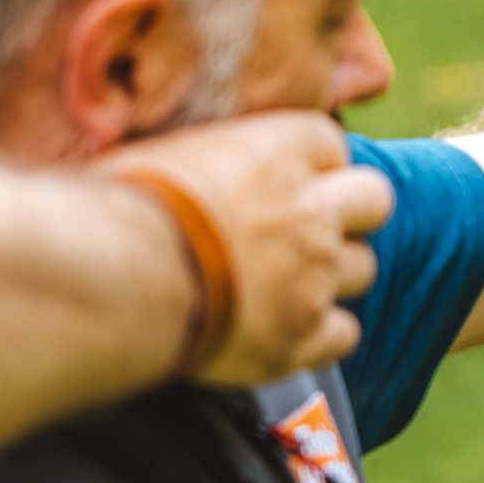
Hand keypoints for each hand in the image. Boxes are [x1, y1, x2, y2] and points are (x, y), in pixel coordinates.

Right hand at [100, 112, 393, 385]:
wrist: (109, 282)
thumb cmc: (115, 211)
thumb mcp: (158, 157)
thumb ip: (205, 162)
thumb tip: (194, 166)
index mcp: (277, 150)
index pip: (331, 144)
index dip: (311, 165)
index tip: (285, 182)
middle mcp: (310, 209)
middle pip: (374, 199)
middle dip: (349, 213)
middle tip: (307, 231)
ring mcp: (312, 275)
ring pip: (362, 268)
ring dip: (331, 276)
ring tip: (283, 286)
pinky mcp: (299, 338)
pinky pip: (343, 334)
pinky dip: (319, 336)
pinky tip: (281, 333)